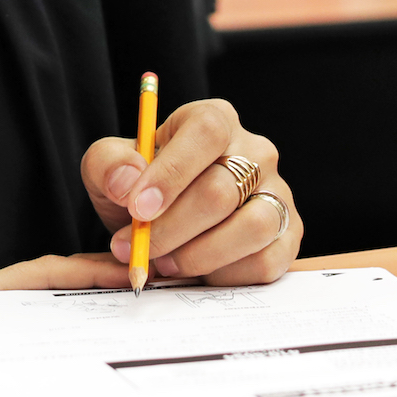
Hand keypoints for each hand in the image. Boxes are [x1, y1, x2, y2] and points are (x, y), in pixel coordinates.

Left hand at [79, 98, 299, 286]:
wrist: (164, 221)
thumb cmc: (142, 189)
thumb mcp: (110, 170)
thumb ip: (108, 165)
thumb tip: (127, 182)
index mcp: (214, 120)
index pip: (206, 132)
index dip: (172, 172)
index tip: (136, 208)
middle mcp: (255, 152)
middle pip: (221, 191)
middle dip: (170, 230)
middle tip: (136, 250)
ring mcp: (278, 192)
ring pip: (251, 228)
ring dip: (199, 256)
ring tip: (165, 262)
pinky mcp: (288, 234)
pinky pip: (266, 262)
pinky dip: (224, 276)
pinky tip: (198, 271)